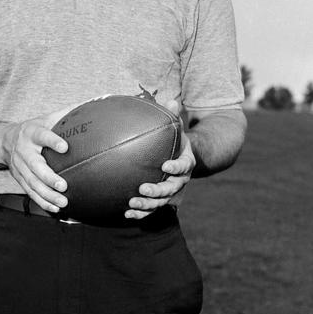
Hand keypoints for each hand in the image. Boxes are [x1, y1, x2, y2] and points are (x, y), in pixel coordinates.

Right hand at [7, 105, 75, 212]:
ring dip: (47, 195)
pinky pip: (30, 192)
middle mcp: (24, 151)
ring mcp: (20, 167)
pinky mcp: (19, 179)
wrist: (4, 142)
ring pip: (32, 183)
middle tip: (63, 185)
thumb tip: (98, 100)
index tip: (65, 147)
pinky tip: (55, 208)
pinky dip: (42, 202)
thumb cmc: (35, 128)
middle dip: (48, 177)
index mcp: (32, 133)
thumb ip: (69, 112)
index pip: (42, 136)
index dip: (52, 141)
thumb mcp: (47, 117)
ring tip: (63, 202)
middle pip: (35, 166)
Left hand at [125, 100, 195, 219]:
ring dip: (147, 204)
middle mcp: (180, 179)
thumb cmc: (173, 139)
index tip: (165, 165)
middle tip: (143, 188)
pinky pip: (151, 209)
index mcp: (186, 162)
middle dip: (158, 190)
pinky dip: (140, 213)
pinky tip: (126, 213)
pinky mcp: (160, 199)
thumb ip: (173, 116)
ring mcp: (170, 191)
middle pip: (172, 188)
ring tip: (131, 203)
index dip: (176, 166)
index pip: (184, 165)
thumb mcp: (175, 127)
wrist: (177, 156)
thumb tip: (172, 100)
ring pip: (161, 202)